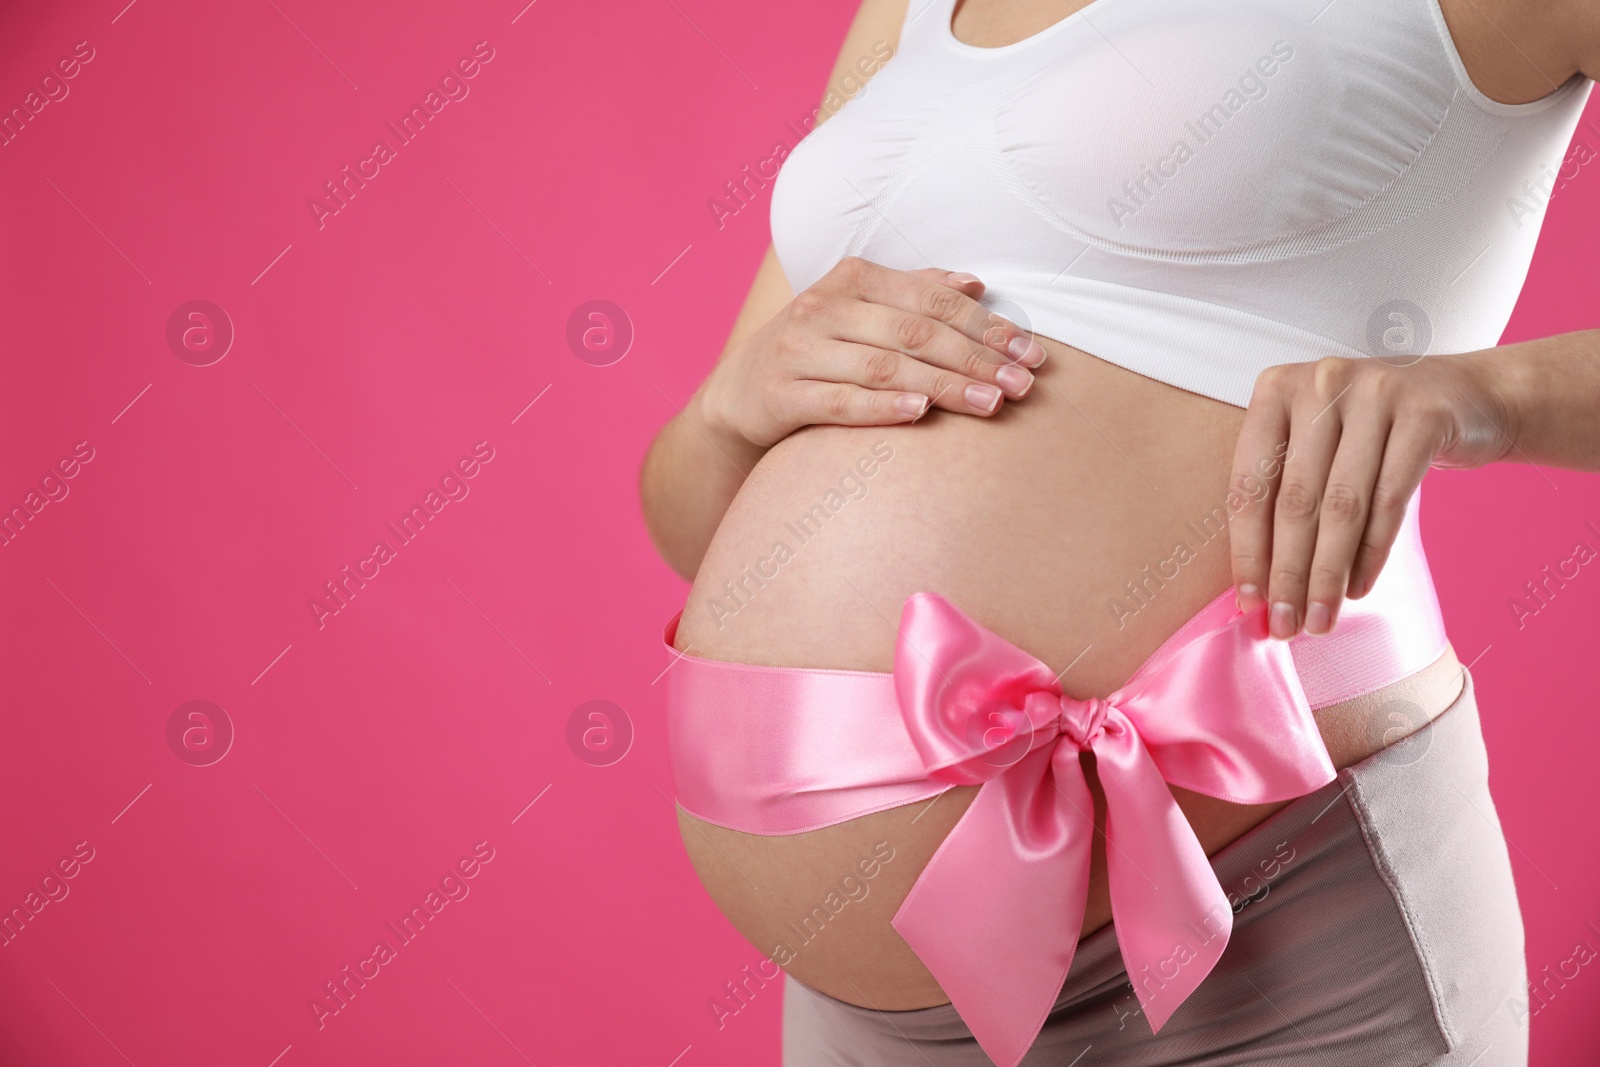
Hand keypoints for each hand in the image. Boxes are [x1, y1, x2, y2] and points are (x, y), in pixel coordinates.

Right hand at [698, 256, 1046, 448]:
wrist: (738, 395)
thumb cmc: (818, 351)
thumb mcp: (860, 312)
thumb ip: (916, 293)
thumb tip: (976, 281)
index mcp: (853, 278)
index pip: (933, 298)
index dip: (987, 325)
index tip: (1032, 352)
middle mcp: (823, 306)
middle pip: (915, 332)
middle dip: (976, 359)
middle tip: (1023, 385)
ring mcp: (798, 350)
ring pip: (884, 366)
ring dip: (943, 386)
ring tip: (990, 404)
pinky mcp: (779, 395)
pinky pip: (839, 401)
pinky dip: (882, 406)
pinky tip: (920, 413)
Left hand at [1228, 354, 1514, 637]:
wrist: (1466, 398)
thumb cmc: (1371, 435)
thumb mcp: (1319, 446)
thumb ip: (1284, 495)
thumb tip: (1257, 589)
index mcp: (1276, 389)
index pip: (1251, 484)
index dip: (1247, 550)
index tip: (1248, 604)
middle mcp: (1320, 382)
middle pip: (1295, 500)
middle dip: (1288, 573)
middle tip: (1286, 627)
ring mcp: (1375, 392)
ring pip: (1342, 505)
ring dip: (1328, 574)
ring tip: (1321, 620)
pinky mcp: (1424, 414)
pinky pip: (1391, 501)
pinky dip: (1372, 553)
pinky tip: (1358, 589)